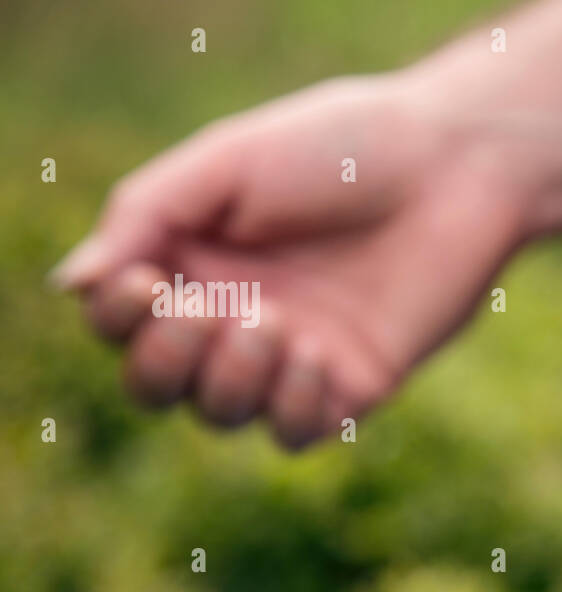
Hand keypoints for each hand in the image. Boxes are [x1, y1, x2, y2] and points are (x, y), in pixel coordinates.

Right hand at [51, 71, 529, 446]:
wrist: (454, 170)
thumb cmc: (343, 150)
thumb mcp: (227, 163)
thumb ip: (144, 217)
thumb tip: (69, 284)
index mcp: (194, 258)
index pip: (117, 322)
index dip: (117, 319)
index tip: (150, 282)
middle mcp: (235, 313)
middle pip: (157, 385)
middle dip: (166, 362)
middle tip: (208, 314)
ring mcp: (293, 356)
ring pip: (221, 415)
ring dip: (229, 379)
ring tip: (273, 322)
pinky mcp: (352, 384)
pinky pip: (296, 433)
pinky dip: (290, 406)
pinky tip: (315, 354)